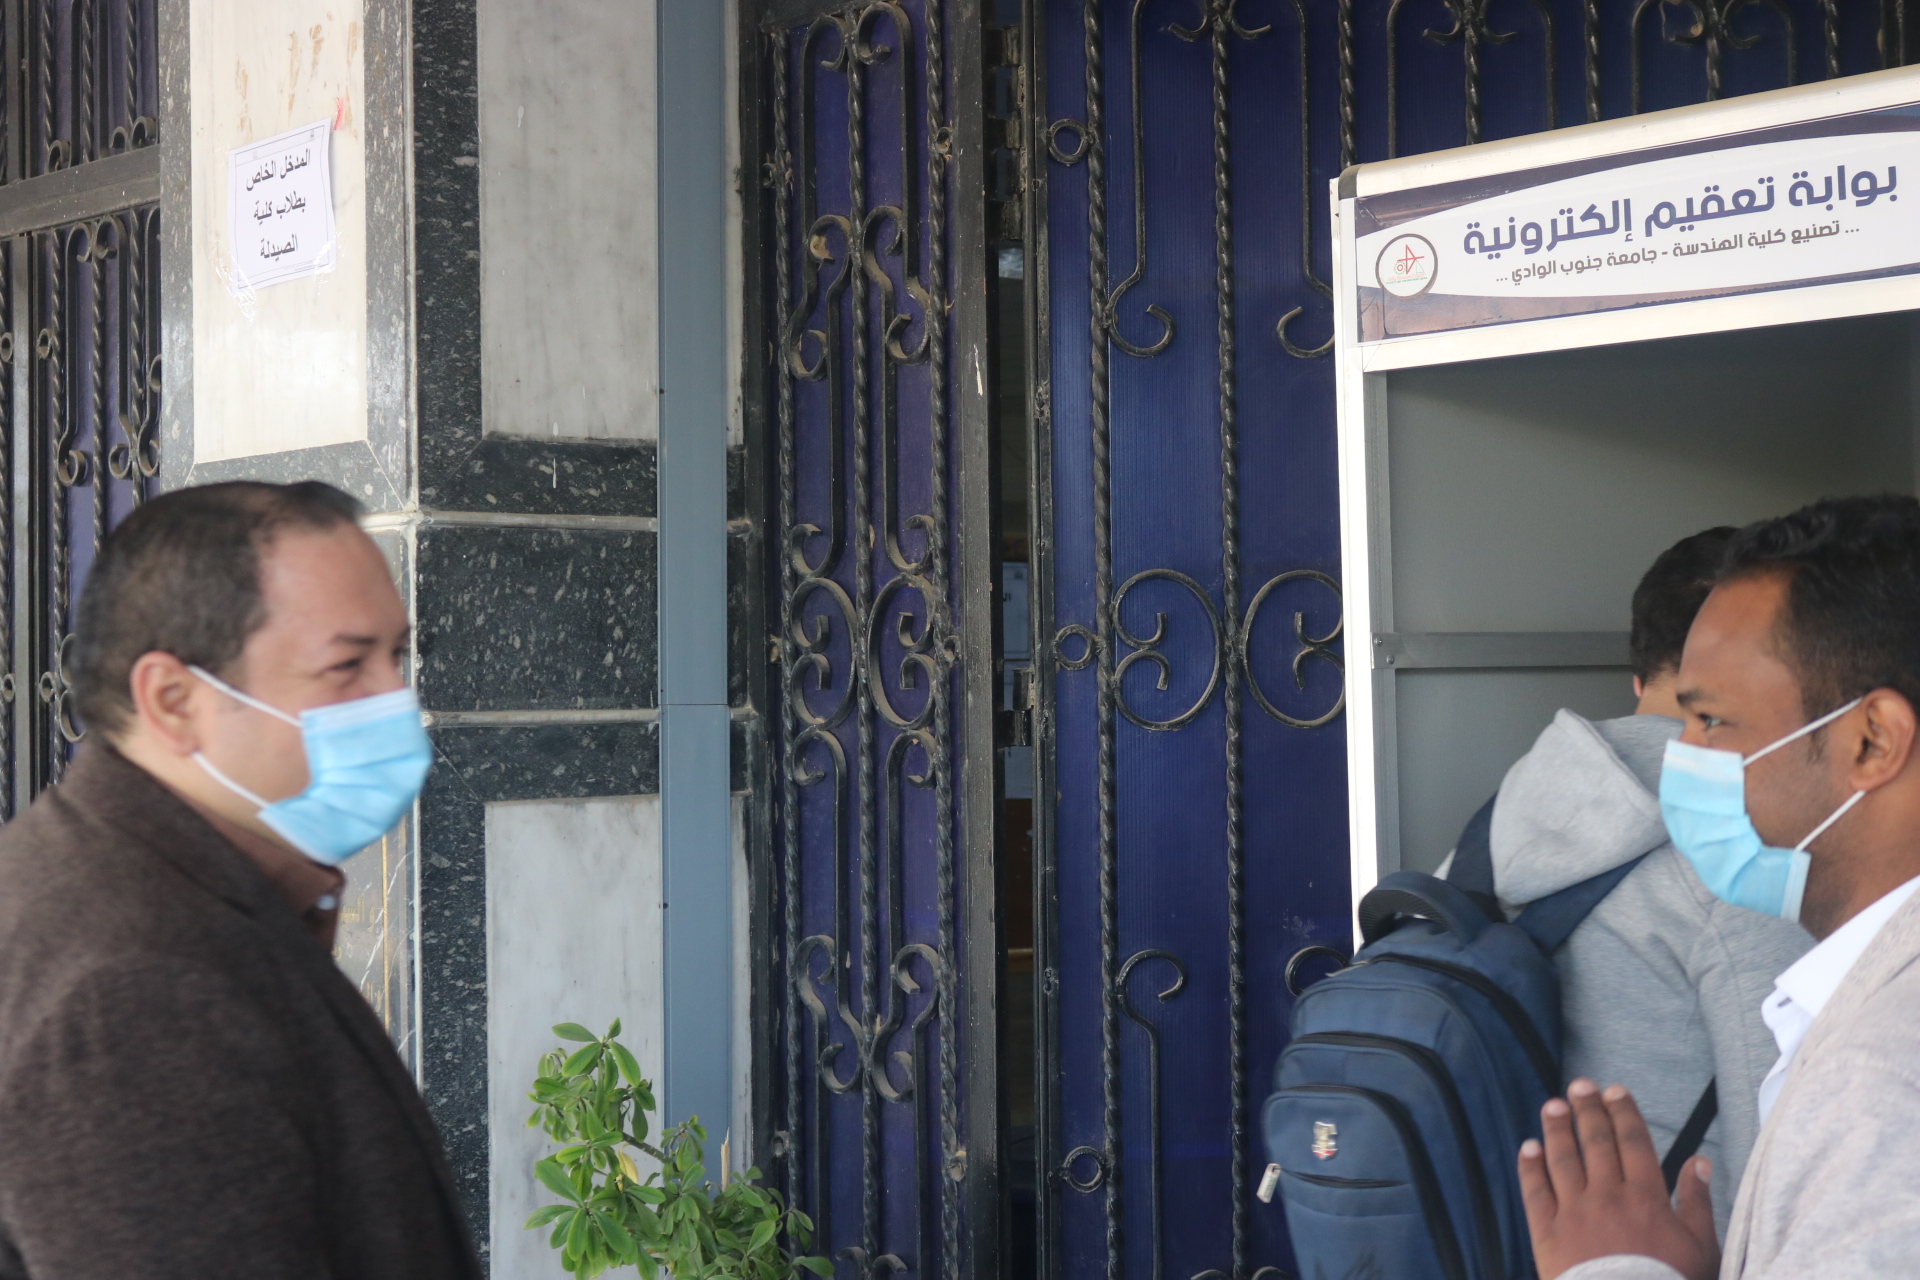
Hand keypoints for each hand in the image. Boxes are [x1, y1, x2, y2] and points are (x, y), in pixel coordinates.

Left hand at [1518, 1078, 1719, 1279]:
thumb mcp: (1701, 1247)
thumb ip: (1697, 1201)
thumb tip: (1699, 1162)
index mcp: (1646, 1197)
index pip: (1633, 1142)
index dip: (1624, 1113)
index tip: (1615, 1092)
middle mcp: (1608, 1196)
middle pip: (1596, 1143)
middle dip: (1589, 1110)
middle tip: (1581, 1085)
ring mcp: (1575, 1212)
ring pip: (1563, 1160)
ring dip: (1558, 1130)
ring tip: (1554, 1106)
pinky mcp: (1549, 1233)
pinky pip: (1536, 1192)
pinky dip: (1530, 1167)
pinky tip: (1528, 1147)